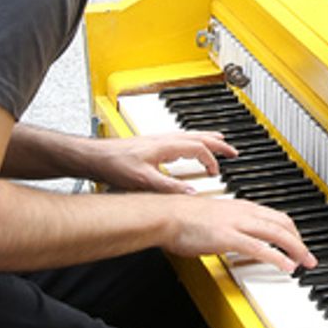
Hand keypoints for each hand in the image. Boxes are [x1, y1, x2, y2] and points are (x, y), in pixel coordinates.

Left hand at [93, 132, 236, 191]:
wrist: (95, 156)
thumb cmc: (115, 164)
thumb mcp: (144, 181)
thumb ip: (169, 187)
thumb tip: (191, 193)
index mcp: (166, 146)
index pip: (198, 148)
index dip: (211, 160)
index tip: (216, 173)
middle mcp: (164, 139)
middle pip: (199, 136)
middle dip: (218, 143)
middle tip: (232, 151)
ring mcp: (158, 139)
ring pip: (190, 134)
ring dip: (207, 139)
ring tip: (219, 142)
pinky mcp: (152, 142)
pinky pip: (181, 137)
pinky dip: (194, 140)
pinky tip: (190, 147)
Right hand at [162, 194, 315, 274]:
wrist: (167, 215)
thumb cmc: (183, 218)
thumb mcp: (215, 219)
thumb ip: (231, 227)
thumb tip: (238, 240)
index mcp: (241, 207)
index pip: (276, 217)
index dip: (292, 231)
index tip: (298, 244)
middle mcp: (244, 212)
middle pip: (283, 223)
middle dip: (300, 241)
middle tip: (308, 257)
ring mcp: (237, 223)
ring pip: (277, 233)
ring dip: (296, 249)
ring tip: (305, 263)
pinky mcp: (229, 237)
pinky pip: (259, 248)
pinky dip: (276, 257)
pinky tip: (286, 266)